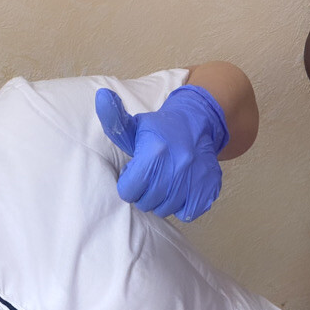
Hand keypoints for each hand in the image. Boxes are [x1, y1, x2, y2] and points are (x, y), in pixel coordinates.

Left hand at [95, 83, 228, 220]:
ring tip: (165, 181)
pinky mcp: (208, 189)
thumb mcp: (134, 125)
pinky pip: (187, 213)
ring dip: (162, 200)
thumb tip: (101, 97)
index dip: (129, 183)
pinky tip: (180, 189)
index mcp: (154, 152)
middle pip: (146, 203)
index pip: (128, 191)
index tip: (136, 172)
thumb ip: (113, 118)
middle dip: (144, 193)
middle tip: (150, 177)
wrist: (198, 124)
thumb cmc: (159, 129)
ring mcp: (193, 180)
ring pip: (166, 209)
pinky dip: (182, 205)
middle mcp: (176, 167)